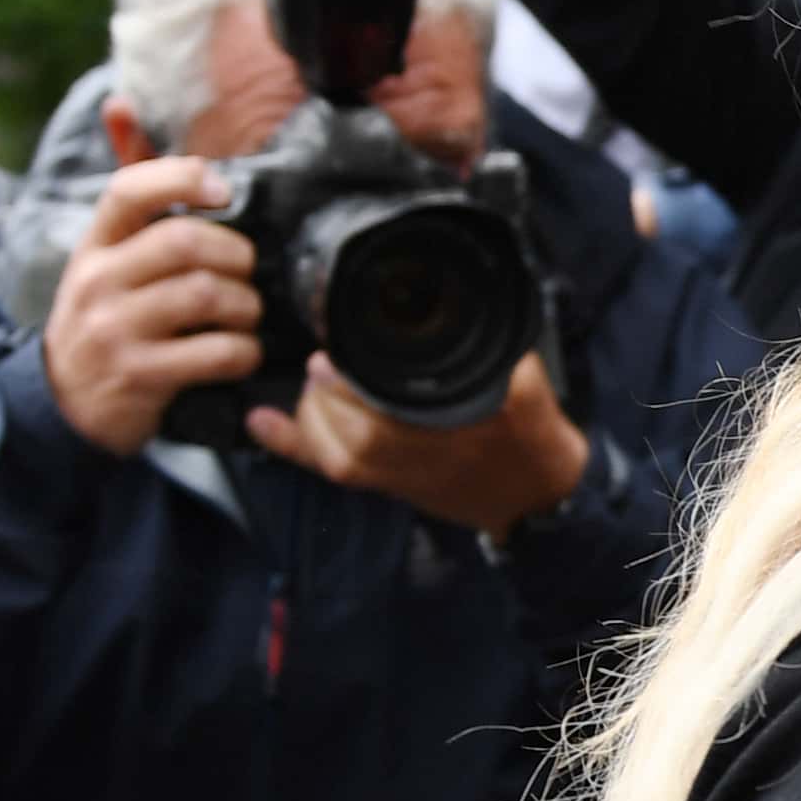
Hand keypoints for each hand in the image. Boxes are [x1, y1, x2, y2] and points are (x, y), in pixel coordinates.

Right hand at [41, 157, 261, 455]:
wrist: (63, 401)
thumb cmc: (105, 312)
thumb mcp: (105, 252)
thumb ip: (130, 185)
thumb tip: (121, 103)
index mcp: (96, 243)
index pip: (128, 190)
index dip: (182, 178)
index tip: (222, 189)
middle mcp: (98, 281)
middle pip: (183, 242)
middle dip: (235, 254)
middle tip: (246, 271)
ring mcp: (115, 330)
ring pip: (204, 295)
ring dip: (245, 304)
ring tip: (247, 313)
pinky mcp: (138, 376)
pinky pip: (212, 353)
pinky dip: (242, 351)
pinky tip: (241, 352)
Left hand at [248, 350, 589, 539]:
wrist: (538, 498)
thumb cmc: (532, 438)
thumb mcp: (527, 383)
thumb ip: (502, 350)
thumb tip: (484, 302)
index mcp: (455, 426)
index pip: (383, 406)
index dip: (346, 381)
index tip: (332, 355)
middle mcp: (419, 456)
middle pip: (350, 429)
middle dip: (327, 393)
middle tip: (322, 363)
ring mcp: (399, 474)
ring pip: (336, 450)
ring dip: (314, 415)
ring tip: (316, 386)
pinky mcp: (386, 486)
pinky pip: (330, 468)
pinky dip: (291, 445)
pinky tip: (261, 420)